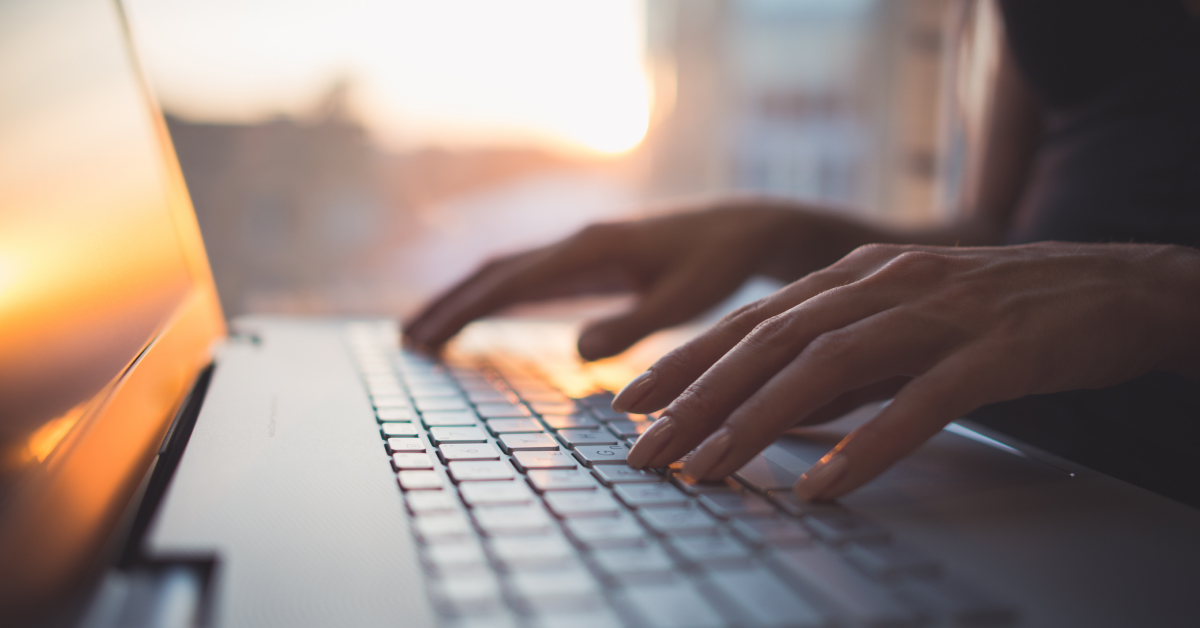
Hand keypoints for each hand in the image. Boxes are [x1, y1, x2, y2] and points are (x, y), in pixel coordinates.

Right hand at [405, 199, 867, 359]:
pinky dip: (496, 298)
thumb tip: (577, 351)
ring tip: (426, 333)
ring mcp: (581, 249)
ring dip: (465, 301)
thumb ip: (634, 325)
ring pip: (507, 272)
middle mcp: (577, 242)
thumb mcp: (686, 300)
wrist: (745, 229)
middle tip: (407, 341)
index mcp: (592, 249)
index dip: (465, 310)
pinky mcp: (591, 260)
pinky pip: (530, 278)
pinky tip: (482, 317)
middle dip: (449, 305)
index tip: (427, 337)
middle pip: (495, 271)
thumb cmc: (721, 265)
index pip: (512, 280)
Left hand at [618, 242, 1199, 499]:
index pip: (750, 321)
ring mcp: (937, 313)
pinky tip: (825, 485)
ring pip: (828, 366)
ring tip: (709, 471)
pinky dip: (868, 444)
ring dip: (758, 422)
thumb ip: (841, 362)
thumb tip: (776, 413)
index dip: (686, 361)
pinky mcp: (993, 350)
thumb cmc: (998, 310)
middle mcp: (882, 285)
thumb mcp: (902, 324)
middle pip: (771, 342)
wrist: (1113, 285)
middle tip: (646, 450)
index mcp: (854, 277)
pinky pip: (920, 402)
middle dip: (698, 399)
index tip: (631, 403)